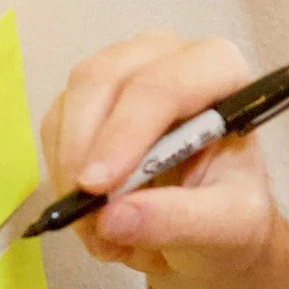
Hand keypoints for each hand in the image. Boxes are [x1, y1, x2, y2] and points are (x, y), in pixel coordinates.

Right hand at [40, 31, 278, 288]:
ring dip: (71, 171)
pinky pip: (55, 126)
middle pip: (104, 79)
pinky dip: (62, 175)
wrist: (211, 225)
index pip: (164, 85)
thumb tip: (111, 218)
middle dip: (85, 151)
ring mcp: (124, 69)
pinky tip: (93, 215)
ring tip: (102, 232)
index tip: (98, 189)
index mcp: (220, 71)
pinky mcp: (89, 96)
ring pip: (72, 101)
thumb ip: (179, 221)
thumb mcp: (228, 227)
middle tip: (88, 217)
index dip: (124, 133)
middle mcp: (169, 55)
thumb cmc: (232, 211)